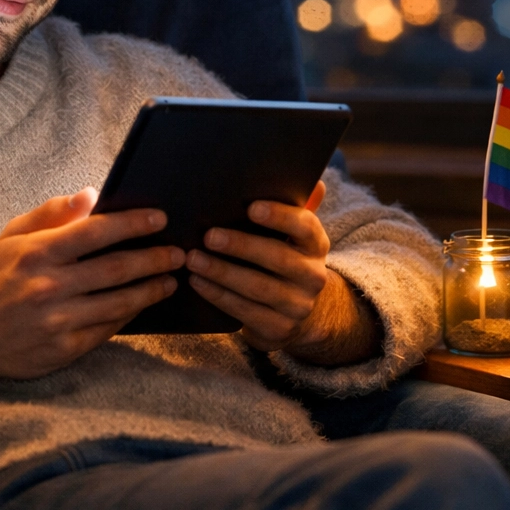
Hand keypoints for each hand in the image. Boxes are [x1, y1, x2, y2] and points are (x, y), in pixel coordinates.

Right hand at [0, 187, 183, 378]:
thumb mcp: (12, 236)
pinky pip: (108, 328)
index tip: (159, 218)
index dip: (131, 223)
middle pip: (114, 269)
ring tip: (172, 279)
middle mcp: (48, 286)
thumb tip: (91, 194)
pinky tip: (145, 302)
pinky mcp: (64, 348)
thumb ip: (52, 213)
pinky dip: (131, 314)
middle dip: (154, 258)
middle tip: (179, 252)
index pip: (94, 232)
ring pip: (118, 302)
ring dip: (151, 289)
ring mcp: (57, 320)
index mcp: (36, 252)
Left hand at [185, 181, 332, 351]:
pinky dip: (218, 295)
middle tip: (208, 236)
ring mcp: (298, 305)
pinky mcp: (279, 329)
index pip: (305, 226)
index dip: (280, 217)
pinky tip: (197, 282)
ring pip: (257, 287)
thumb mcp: (291, 235)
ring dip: (221, 272)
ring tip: (193, 259)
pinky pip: (244, 311)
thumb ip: (295, 206)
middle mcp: (314, 276)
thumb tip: (313, 180)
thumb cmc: (283, 258)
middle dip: (241, 246)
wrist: (295, 311)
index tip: (251, 208)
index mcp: (316, 245)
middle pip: (277, 258)